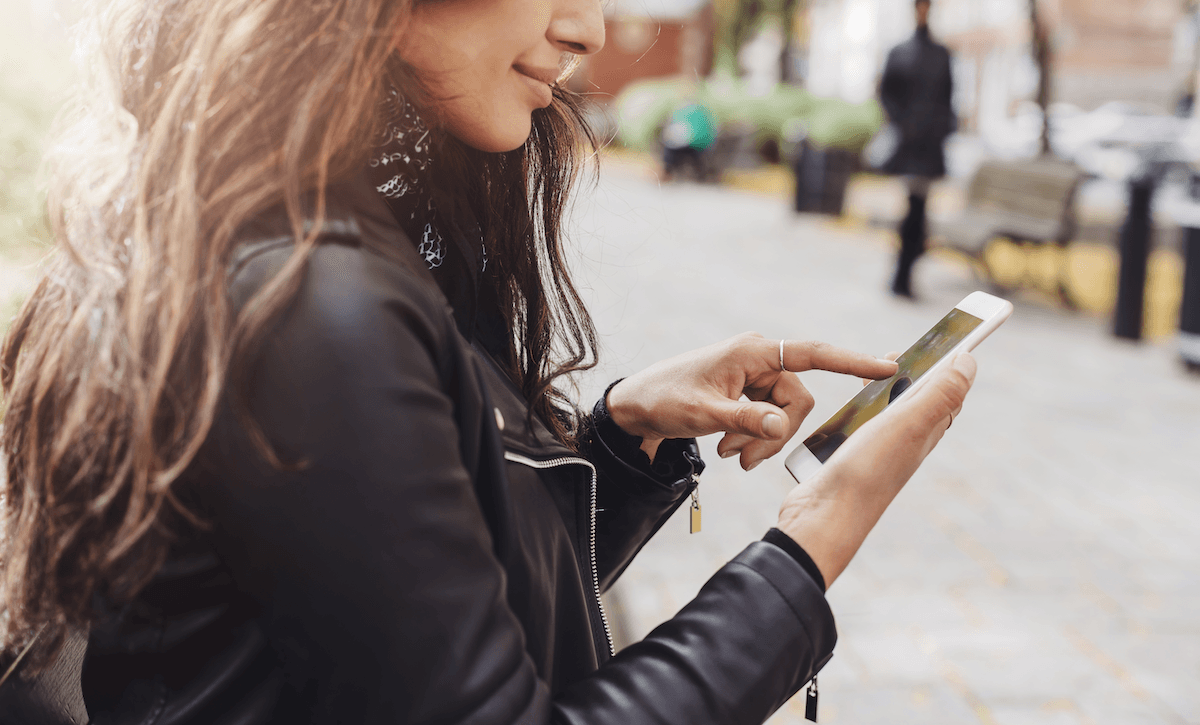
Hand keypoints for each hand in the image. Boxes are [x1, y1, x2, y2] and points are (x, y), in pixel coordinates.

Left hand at [606, 332, 897, 469]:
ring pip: (784, 415)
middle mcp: (758, 357)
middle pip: (798, 400)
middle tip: (742, 460)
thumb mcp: (704, 414)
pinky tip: (729, 450)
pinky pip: (770, 419)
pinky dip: (754, 439)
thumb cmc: (664, 400)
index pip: (812, 354)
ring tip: (730, 456)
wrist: (635, 408)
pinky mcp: (748, 393)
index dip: (851, 362)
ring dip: (762, 441)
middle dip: (775, 434)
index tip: (886, 367)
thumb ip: (746, 420)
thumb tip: (780, 426)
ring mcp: (754, 376)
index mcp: (751, 350)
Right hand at [777, 353, 976, 587]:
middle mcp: (907, 443)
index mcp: (926, 432)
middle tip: (896, 355)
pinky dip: (858, 414)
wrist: (824, 518)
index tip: (946, 337)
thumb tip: (970, 361)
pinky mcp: (851, 459)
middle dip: (915, 374)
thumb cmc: (867, 472)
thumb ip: (939, 394)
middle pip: (920, 401)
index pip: (949, 392)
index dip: (950, 364)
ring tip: (870, 377)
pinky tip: (844, 413)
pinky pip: (861, 430)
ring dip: (885, 393)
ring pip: (889, 415)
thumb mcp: (907, 425)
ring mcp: (878, 453)